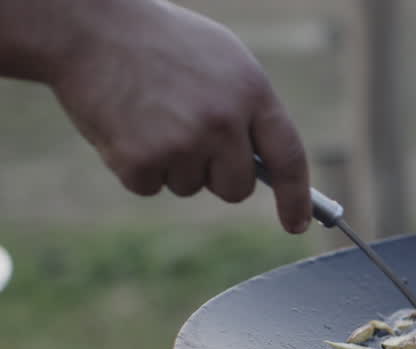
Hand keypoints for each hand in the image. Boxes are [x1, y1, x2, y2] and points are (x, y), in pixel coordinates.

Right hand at [46, 0, 311, 232]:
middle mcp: (223, 121)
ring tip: (151, 115)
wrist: (89, 27)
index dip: (296, 198)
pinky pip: (150, 187)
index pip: (288, 157)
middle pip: (236, 188)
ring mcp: (183, 143)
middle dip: (216, 175)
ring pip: (190, 187)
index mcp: (251, 93)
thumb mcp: (224, 62)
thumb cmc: (161, 43)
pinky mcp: (141, 160)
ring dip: (172, 164)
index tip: (297, 225)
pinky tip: (127, 126)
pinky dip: (137, 167)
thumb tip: (267, 166)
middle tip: (188, 136)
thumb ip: (249, 110)